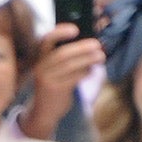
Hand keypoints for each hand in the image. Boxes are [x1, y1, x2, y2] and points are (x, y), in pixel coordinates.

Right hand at [18, 22, 103, 140]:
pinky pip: (74, 78)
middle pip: (63, 53)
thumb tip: (87, 44)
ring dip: (88, 59)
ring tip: (101, 56)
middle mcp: (41, 67)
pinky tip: (92, 70)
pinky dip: (85, 72)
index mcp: (40, 58)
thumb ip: (63, 57)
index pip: (47, 40)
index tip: (76, 29)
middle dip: (82, 47)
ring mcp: (47, 79)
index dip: (60, 32)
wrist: (43, 112)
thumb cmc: (53, 86)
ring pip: (70, 65)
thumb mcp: (53, 70)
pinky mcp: (56, 90)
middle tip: (97, 45)